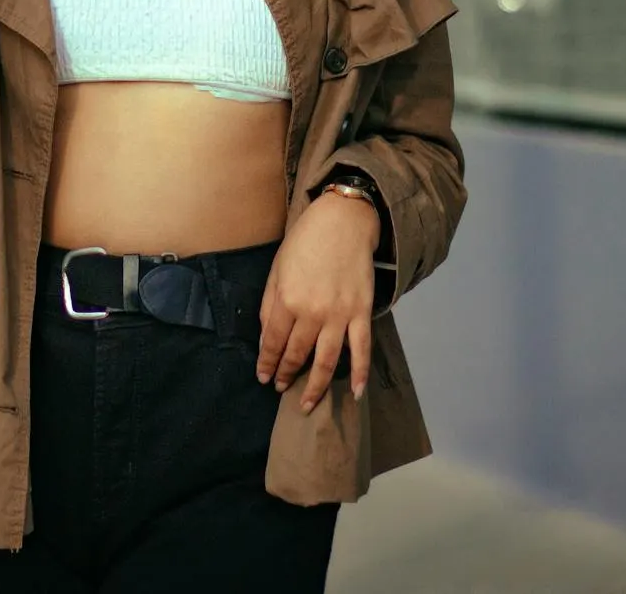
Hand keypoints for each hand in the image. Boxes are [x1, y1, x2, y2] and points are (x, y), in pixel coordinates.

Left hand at [256, 191, 381, 410]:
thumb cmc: (304, 242)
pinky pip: (361, 349)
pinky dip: (359, 373)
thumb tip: (265, 337)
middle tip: (281, 388)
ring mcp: (339, 315)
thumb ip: (269, 305)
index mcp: (287, 300)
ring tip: (307, 403)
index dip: (267, 363)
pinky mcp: (361, 312)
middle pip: (297, 354)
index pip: (272, 343)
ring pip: (326, 360)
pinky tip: (355, 393)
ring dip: (315, 386)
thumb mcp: (277, 269)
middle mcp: (312, 312)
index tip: (264, 377)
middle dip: (286, 374)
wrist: (342, 222)